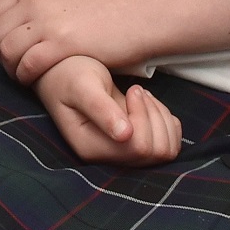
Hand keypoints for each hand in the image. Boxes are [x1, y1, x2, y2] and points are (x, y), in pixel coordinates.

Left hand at [0, 0, 142, 83]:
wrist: (138, 12)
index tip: (10, 47)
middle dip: (0, 55)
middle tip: (14, 67)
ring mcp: (47, 21)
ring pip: (6, 51)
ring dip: (11, 68)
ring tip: (24, 76)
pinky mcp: (61, 44)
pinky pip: (27, 64)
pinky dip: (25, 76)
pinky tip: (36, 81)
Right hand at [35, 56, 180, 165]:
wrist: (63, 72)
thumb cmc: (69, 74)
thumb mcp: (82, 85)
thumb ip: (101, 108)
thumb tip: (125, 135)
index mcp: (91, 147)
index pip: (138, 147)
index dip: (143, 117)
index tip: (132, 90)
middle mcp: (108, 157)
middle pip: (155, 151)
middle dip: (154, 115)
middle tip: (136, 90)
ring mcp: (122, 154)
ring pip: (165, 150)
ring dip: (161, 118)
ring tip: (141, 96)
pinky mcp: (133, 145)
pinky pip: (166, 144)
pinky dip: (166, 122)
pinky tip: (148, 105)